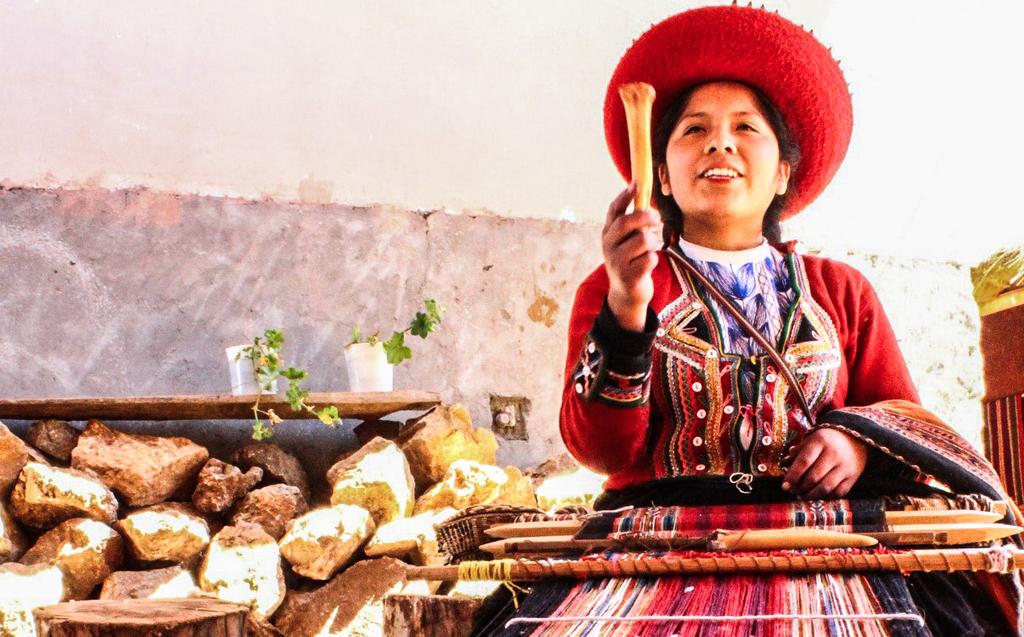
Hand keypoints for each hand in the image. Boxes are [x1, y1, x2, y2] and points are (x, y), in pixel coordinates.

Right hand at [602, 184, 661, 331]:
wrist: (626, 295)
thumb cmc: (630, 262)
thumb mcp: (624, 242)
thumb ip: (631, 225)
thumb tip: (645, 200)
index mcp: (607, 234)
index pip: (613, 211)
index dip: (624, 196)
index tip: (636, 184)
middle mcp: (608, 247)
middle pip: (627, 223)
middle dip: (644, 217)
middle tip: (656, 217)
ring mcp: (617, 262)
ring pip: (643, 241)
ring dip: (652, 243)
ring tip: (649, 250)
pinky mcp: (629, 277)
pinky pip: (650, 259)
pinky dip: (653, 260)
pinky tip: (647, 266)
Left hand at [781, 428, 869, 498]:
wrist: (854, 438)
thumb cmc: (825, 441)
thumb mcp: (810, 440)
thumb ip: (797, 452)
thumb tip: (784, 464)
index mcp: (820, 441)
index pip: (804, 461)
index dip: (793, 476)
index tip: (784, 486)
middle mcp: (834, 454)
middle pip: (814, 477)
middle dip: (800, 487)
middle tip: (792, 491)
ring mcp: (845, 466)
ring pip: (826, 487)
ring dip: (811, 495)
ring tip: (802, 495)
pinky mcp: (853, 477)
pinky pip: (838, 492)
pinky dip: (826, 497)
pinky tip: (817, 495)